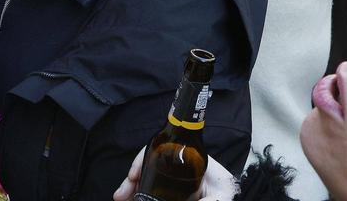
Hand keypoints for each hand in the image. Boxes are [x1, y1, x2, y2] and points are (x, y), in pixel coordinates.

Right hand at [113, 148, 236, 200]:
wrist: (224, 195)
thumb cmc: (225, 189)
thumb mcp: (224, 191)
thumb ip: (215, 199)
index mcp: (187, 158)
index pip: (158, 150)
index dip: (141, 160)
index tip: (132, 176)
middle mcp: (175, 165)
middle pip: (147, 164)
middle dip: (130, 179)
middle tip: (121, 195)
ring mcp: (170, 179)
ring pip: (145, 178)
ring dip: (131, 187)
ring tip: (121, 198)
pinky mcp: (168, 191)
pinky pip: (149, 188)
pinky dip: (138, 192)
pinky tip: (132, 199)